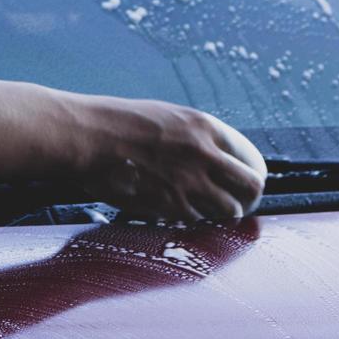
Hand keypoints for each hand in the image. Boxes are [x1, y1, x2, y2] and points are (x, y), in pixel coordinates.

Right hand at [74, 97, 266, 220]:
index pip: (251, 157)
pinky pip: (196, 221)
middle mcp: (204, 153)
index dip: (251, 174)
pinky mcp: (169, 204)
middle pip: (252, 186)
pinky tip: (179, 213)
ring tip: (211, 215)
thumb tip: (212, 157)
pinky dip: (192, 221)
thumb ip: (194, 136)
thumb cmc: (116, 124)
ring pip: (230, 210)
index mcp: (204, 127)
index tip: (245, 184)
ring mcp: (188, 181)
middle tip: (239, 206)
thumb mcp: (166, 117)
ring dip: (223, 215)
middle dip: (248, 199)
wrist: (86, 136)